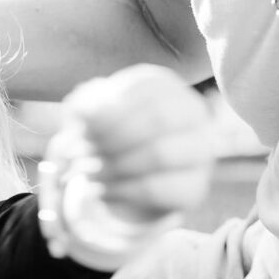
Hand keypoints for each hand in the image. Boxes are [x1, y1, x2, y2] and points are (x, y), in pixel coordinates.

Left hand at [62, 64, 214, 222]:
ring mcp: (199, 151)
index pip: (141, 90)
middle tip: (81, 156)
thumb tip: (79, 112)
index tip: (78, 130)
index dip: (107, 112)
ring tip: (88, 175)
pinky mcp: (193, 188)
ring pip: (160, 154)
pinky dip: (121, 192)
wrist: (128, 178)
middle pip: (158, 119)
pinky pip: (157, 189)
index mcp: (164, 86)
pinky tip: (100, 192)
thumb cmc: (107, 136)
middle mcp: (192, 113)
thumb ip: (83, 108)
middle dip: (113, 139)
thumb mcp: (91, 117)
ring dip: (114, 166)